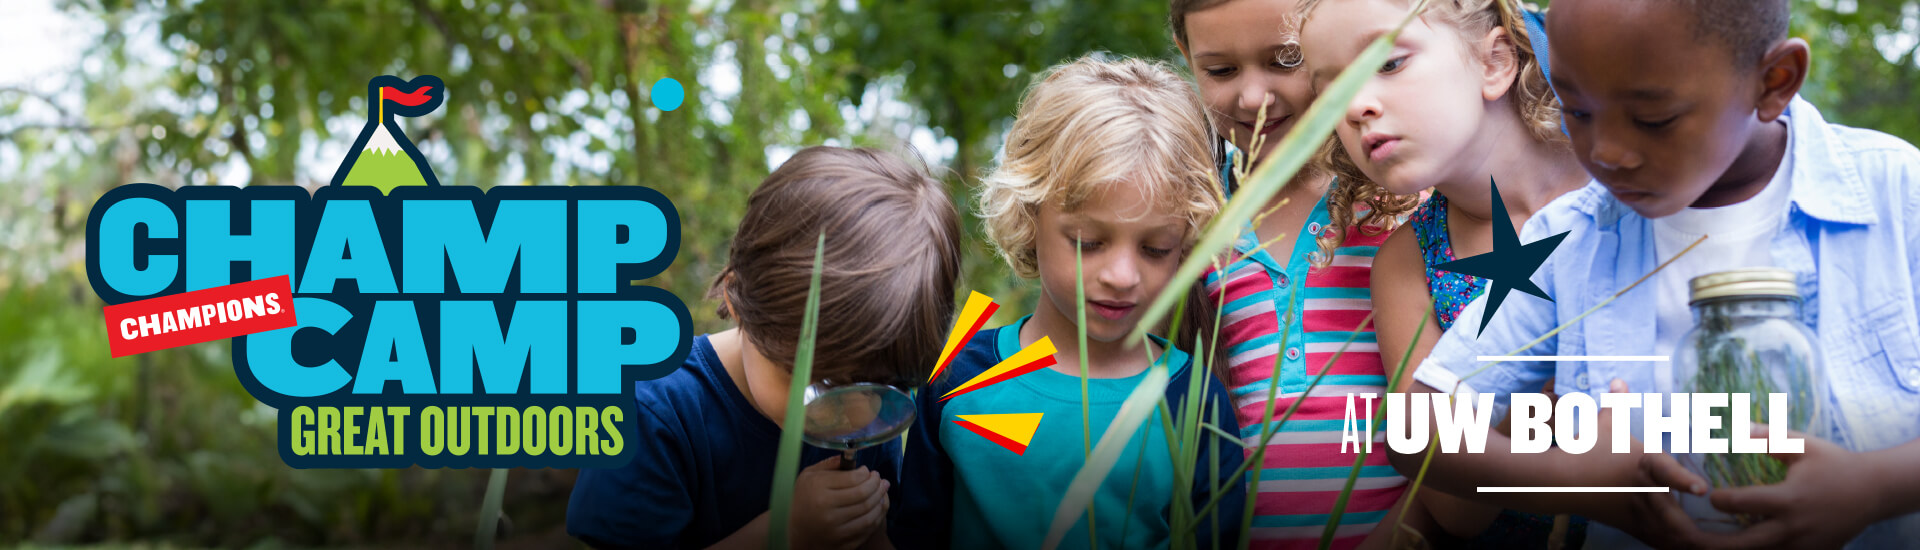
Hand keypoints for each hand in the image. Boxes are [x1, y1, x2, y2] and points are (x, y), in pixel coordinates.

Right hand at [790, 455, 890, 549]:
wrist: (793, 533)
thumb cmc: (802, 500)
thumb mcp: (808, 477)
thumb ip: (829, 464)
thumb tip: (852, 456)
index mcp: (818, 489)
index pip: (853, 478)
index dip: (866, 473)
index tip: (868, 471)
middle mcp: (827, 510)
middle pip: (864, 495)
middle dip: (877, 484)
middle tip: (880, 479)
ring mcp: (835, 529)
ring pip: (869, 512)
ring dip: (880, 499)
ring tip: (882, 490)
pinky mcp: (842, 543)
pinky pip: (867, 528)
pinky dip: (877, 516)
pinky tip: (877, 507)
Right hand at [1586, 379, 1716, 548]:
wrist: (1558, 480)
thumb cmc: (1584, 448)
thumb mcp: (1602, 424)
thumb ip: (1616, 403)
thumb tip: (1620, 379)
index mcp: (1642, 462)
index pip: (1665, 471)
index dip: (1684, 480)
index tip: (1703, 489)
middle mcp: (1642, 489)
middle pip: (1673, 512)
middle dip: (1696, 529)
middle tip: (1729, 542)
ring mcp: (1635, 511)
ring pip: (1667, 532)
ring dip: (1688, 542)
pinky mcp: (1630, 525)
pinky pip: (1656, 540)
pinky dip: (1672, 545)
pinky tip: (1689, 549)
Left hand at [1693, 425, 1881, 548]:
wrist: (1874, 491)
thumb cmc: (1834, 463)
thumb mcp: (1803, 445)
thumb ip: (1768, 437)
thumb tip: (1734, 426)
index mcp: (1790, 499)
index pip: (1741, 504)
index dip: (1719, 500)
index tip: (1710, 494)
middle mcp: (1794, 528)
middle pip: (1742, 544)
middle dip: (1711, 540)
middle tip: (1688, 531)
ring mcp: (1803, 547)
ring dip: (1731, 549)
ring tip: (1707, 541)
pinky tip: (1738, 543)